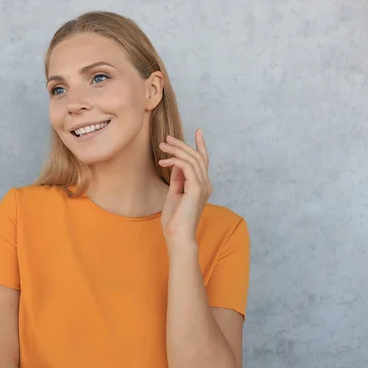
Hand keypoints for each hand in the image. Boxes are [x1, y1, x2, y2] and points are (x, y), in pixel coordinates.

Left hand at [159, 129, 211, 245]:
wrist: (178, 236)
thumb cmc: (175, 220)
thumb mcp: (174, 194)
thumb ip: (177, 179)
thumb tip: (176, 164)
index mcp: (202, 186)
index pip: (203, 161)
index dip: (201, 145)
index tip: (198, 131)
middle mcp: (206, 184)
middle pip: (197, 156)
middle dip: (182, 144)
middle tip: (166, 138)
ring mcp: (203, 186)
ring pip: (192, 159)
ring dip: (176, 150)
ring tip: (161, 147)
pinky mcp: (197, 189)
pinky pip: (187, 167)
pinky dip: (175, 160)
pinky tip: (163, 161)